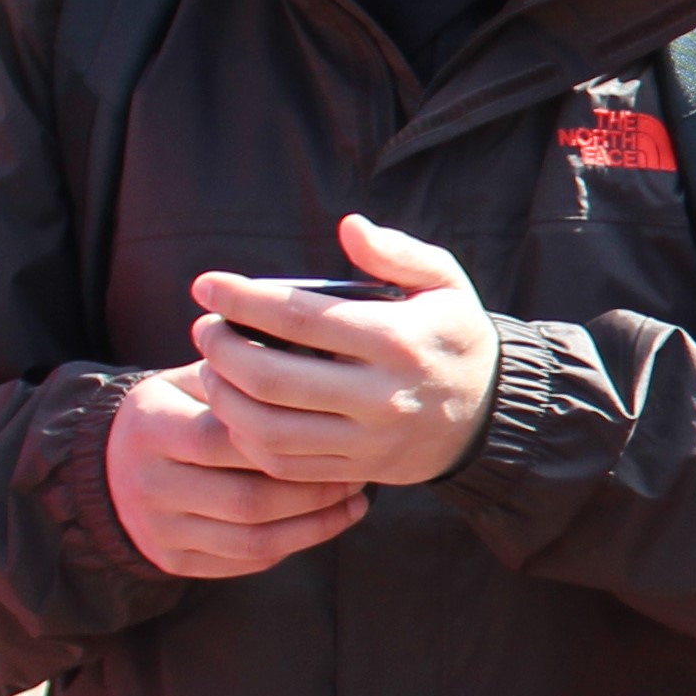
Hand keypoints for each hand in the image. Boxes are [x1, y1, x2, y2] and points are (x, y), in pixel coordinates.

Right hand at [104, 365, 368, 576]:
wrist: (109, 463)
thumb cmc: (179, 410)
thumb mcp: (194, 380)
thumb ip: (243, 377)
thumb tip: (321, 363)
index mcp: (150, 426)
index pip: (226, 439)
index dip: (288, 440)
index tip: (338, 431)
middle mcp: (146, 483)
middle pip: (247, 499)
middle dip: (314, 490)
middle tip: (359, 472)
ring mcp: (156, 528)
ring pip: (251, 540)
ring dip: (314, 524)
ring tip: (354, 500)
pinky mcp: (170, 560)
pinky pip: (243, 562)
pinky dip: (292, 545)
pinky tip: (328, 521)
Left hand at [190, 216, 501, 488]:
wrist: (491, 414)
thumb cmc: (452, 336)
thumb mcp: (444, 284)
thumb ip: (396, 252)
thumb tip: (348, 226)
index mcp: (399, 341)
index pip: (299, 317)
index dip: (241, 299)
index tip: (206, 285)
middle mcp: (382, 395)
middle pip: (272, 378)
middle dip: (221, 349)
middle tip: (205, 328)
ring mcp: (369, 440)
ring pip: (269, 427)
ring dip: (223, 396)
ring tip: (212, 368)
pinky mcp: (359, 470)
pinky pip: (282, 463)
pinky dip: (245, 437)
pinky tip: (236, 411)